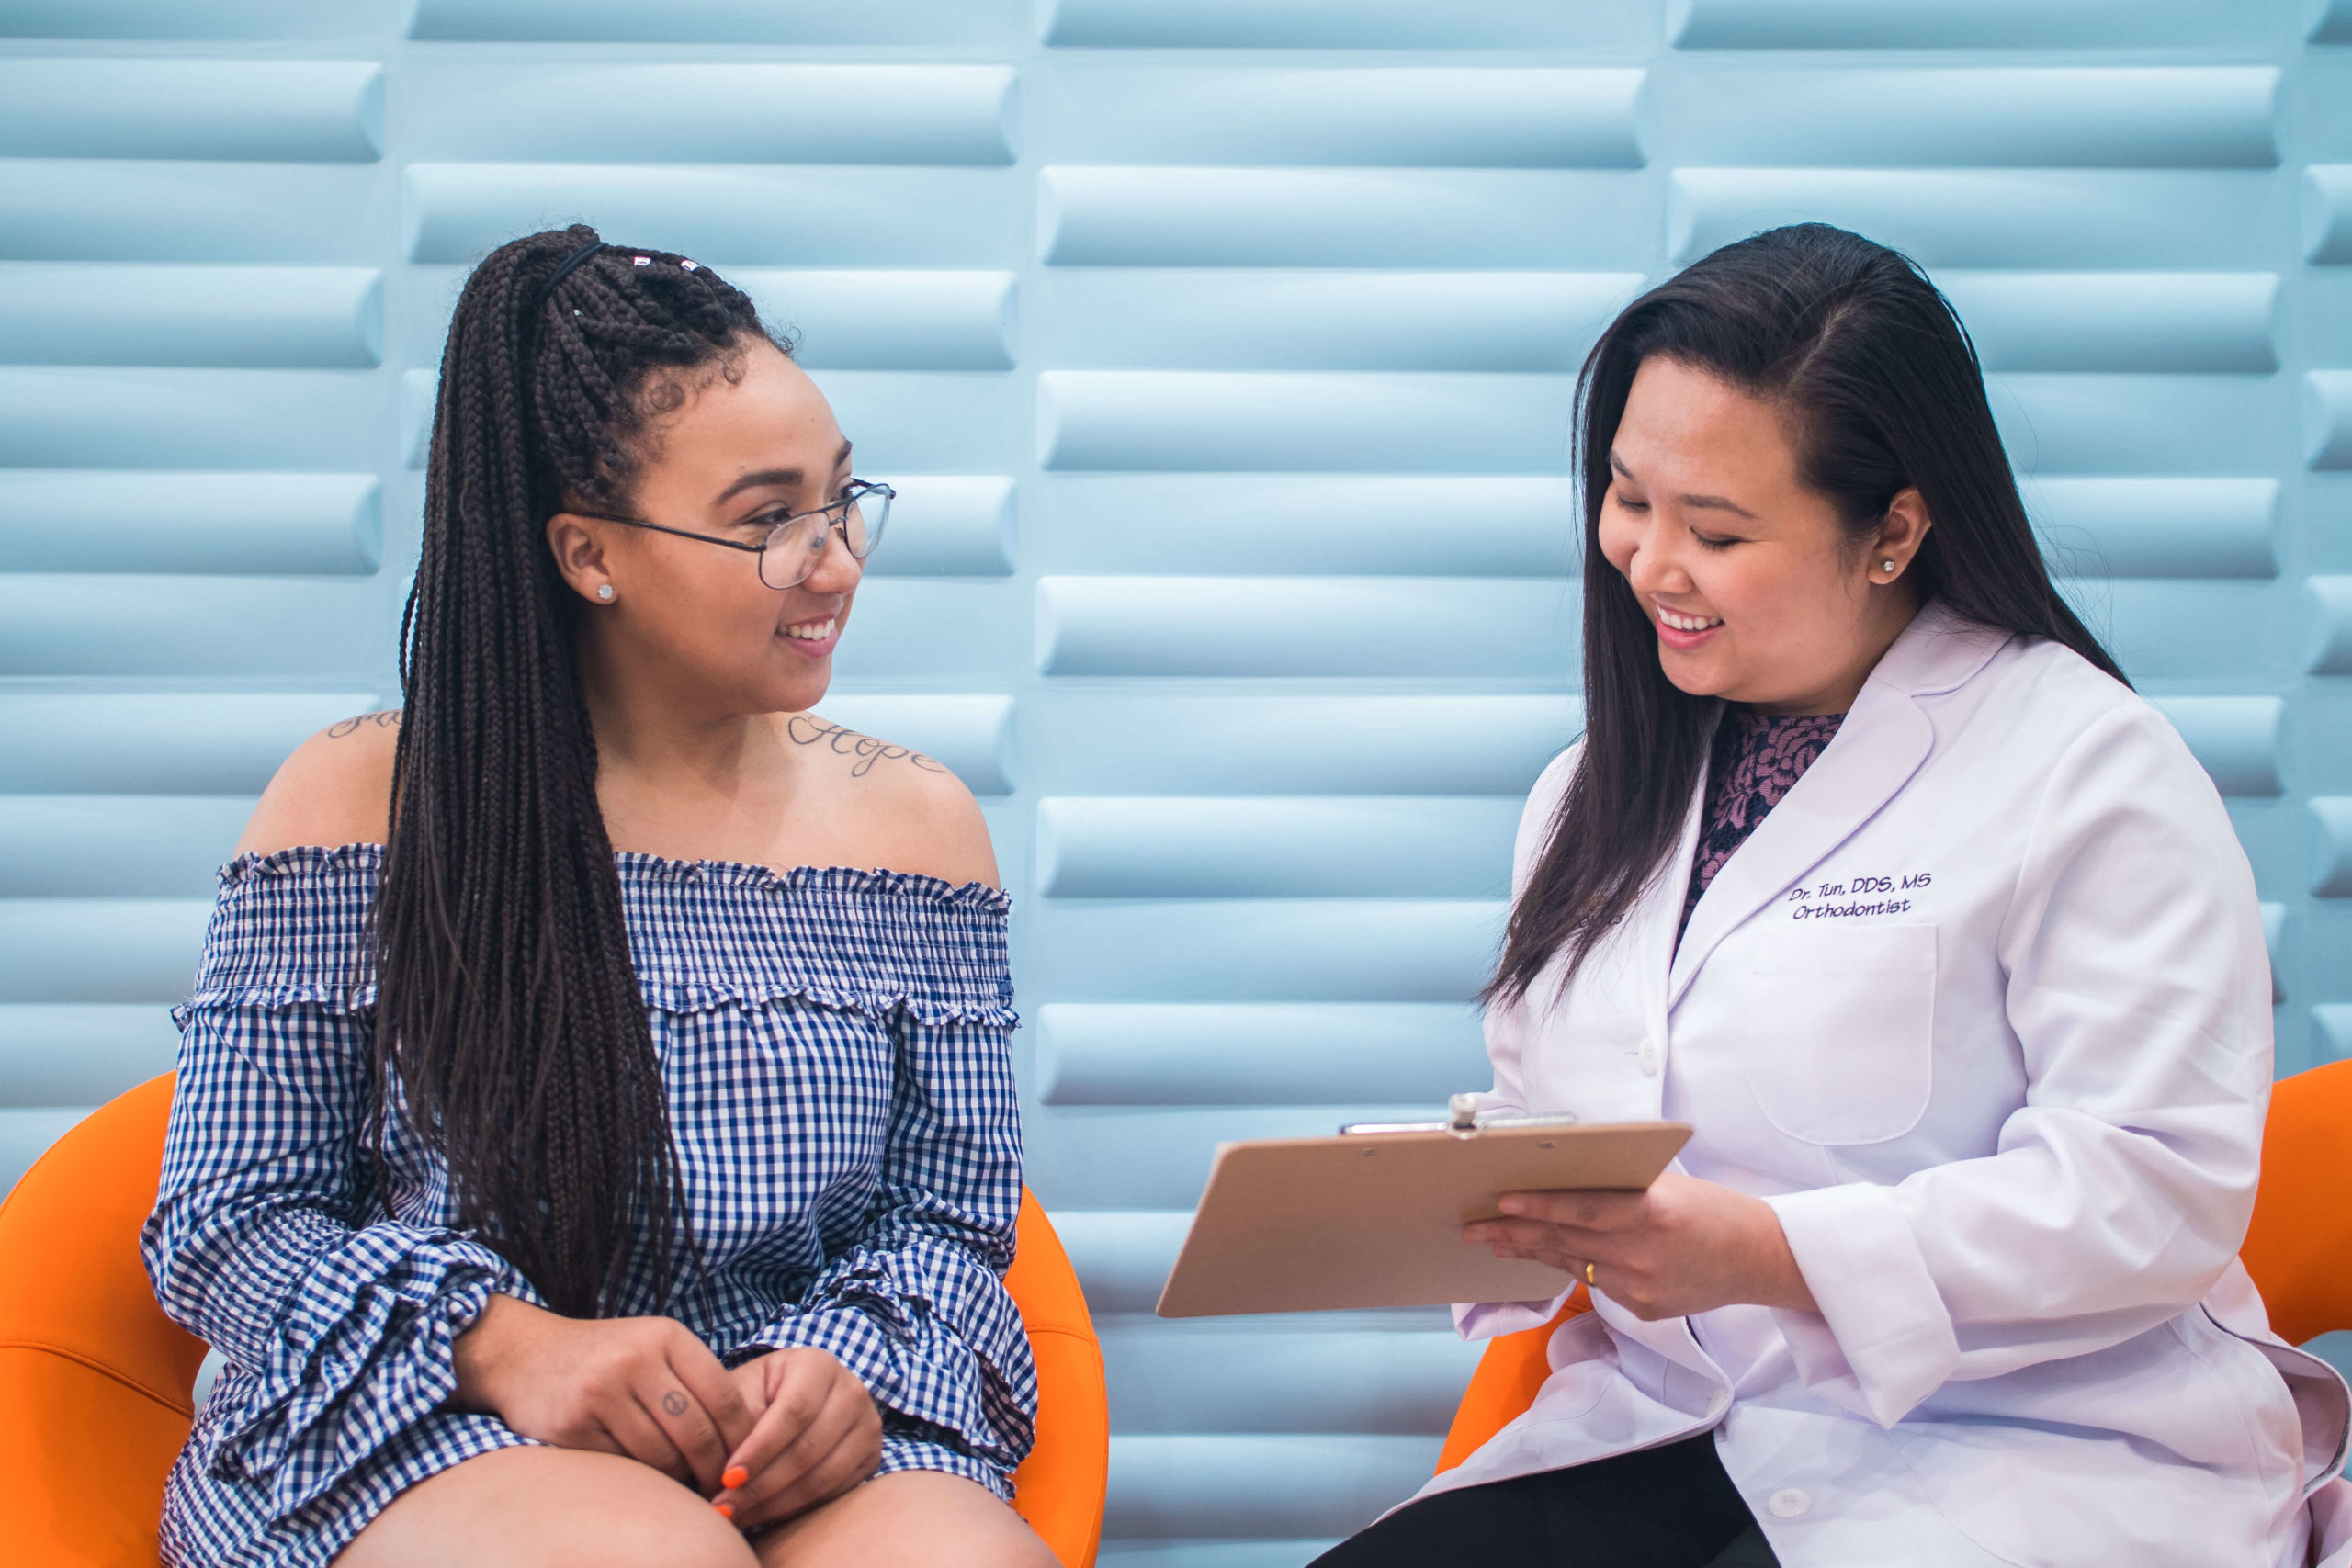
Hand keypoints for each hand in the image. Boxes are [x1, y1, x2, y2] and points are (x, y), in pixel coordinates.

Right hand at [451, 1293, 757, 1492]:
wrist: (526, 1354)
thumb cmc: (606, 1356)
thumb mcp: (654, 1346)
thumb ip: (695, 1380)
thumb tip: (748, 1438)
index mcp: (666, 1337)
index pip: (725, 1396)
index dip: (743, 1437)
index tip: (746, 1460)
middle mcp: (635, 1360)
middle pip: (697, 1432)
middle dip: (714, 1467)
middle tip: (719, 1485)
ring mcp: (600, 1392)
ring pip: (662, 1455)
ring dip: (677, 1476)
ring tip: (681, 1479)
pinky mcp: (572, 1425)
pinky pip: (623, 1465)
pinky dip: (639, 1475)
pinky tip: (642, 1472)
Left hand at [711, 1348, 882, 1529]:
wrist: (793, 1399)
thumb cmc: (758, 1394)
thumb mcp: (743, 1391)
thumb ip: (739, 1421)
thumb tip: (735, 1472)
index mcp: (819, 1364)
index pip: (793, 1411)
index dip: (760, 1448)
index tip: (728, 1477)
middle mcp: (852, 1390)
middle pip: (810, 1447)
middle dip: (763, 1484)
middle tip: (726, 1506)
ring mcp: (868, 1424)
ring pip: (824, 1476)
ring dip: (777, 1503)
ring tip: (740, 1515)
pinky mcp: (871, 1456)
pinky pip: (836, 1492)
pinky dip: (798, 1509)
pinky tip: (766, 1513)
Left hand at [1462, 1172, 1819, 1321]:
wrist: (1758, 1259)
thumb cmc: (1712, 1209)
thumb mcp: (1668, 1186)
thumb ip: (1620, 1190)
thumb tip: (1561, 1183)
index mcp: (1651, 1214)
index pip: (1580, 1210)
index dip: (1537, 1206)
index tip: (1500, 1202)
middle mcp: (1642, 1254)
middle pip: (1565, 1241)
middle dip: (1513, 1234)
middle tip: (1473, 1229)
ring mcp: (1640, 1287)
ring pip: (1573, 1264)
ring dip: (1531, 1252)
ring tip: (1496, 1242)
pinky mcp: (1642, 1308)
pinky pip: (1597, 1284)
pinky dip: (1574, 1266)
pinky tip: (1547, 1256)